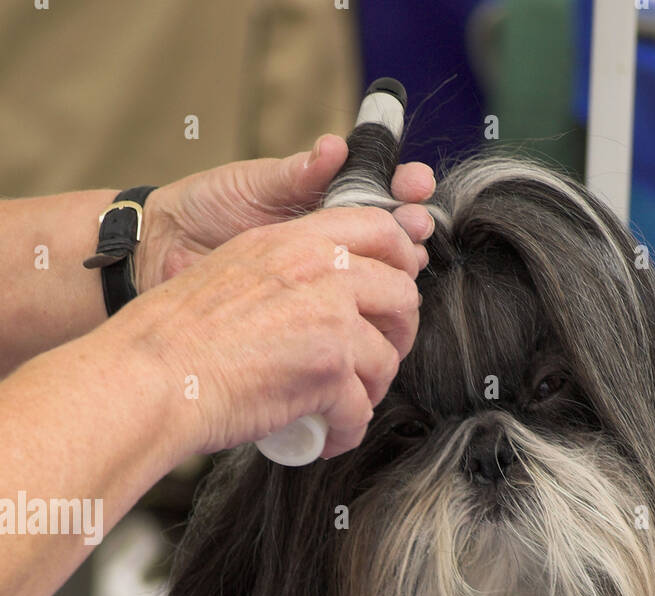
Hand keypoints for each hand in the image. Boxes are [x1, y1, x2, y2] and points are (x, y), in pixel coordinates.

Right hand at [118, 204, 424, 457]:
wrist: (153, 377)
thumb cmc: (179, 337)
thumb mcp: (236, 272)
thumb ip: (288, 272)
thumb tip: (332, 298)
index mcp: (295, 240)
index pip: (380, 229)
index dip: (402, 264)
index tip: (393, 299)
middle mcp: (319, 270)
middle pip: (402, 295)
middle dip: (398, 335)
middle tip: (375, 363)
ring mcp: (329, 318)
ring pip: (386, 360)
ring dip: (370, 391)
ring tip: (342, 408)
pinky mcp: (329, 370)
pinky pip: (361, 410)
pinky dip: (346, 432)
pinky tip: (326, 438)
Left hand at [135, 135, 435, 291]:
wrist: (166, 252)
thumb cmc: (206, 209)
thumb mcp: (254, 183)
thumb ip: (298, 173)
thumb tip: (335, 150)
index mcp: (328, 200)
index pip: (381, 192)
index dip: (406, 187)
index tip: (415, 185)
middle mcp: (335, 240)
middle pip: (393, 238)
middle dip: (413, 228)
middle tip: (416, 226)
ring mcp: (327, 279)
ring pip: (381, 278)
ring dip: (400, 269)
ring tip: (407, 261)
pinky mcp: (314, 315)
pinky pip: (349, 316)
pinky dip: (368, 312)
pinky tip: (378, 303)